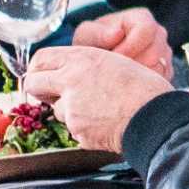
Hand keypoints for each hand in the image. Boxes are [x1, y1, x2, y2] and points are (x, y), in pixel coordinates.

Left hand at [22, 44, 176, 153]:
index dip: (39, 68)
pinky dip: (84, 127)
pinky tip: (104, 123)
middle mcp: (70, 81)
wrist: (156, 116)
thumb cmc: (144, 88)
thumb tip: (69, 72)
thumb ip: (86, 65)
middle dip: (40, 90)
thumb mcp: (114, 62)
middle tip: (53, 94)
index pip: (41, 59)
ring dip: (70, 111)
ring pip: (56, 109)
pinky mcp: (76, 129)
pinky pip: (73, 128)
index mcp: (82, 59)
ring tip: (98, 110)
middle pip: (33, 83)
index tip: (43, 74)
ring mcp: (71, 107)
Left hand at [72, 6, 171, 79]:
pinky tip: (127, 80)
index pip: (146, 30)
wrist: (100, 58)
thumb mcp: (87, 34)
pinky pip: (159, 81)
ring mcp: (165, 53)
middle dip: (131, 65)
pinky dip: (142, 84)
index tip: (112, 58)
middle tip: (113, 69)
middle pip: (154, 53)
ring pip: (158, 69)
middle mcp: (159, 33)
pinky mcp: (166, 71)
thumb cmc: (93, 43)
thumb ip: (98, 33)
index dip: (129, 47)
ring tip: (118, 74)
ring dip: (136, 76)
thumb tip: (116, 34)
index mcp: (142, 18)